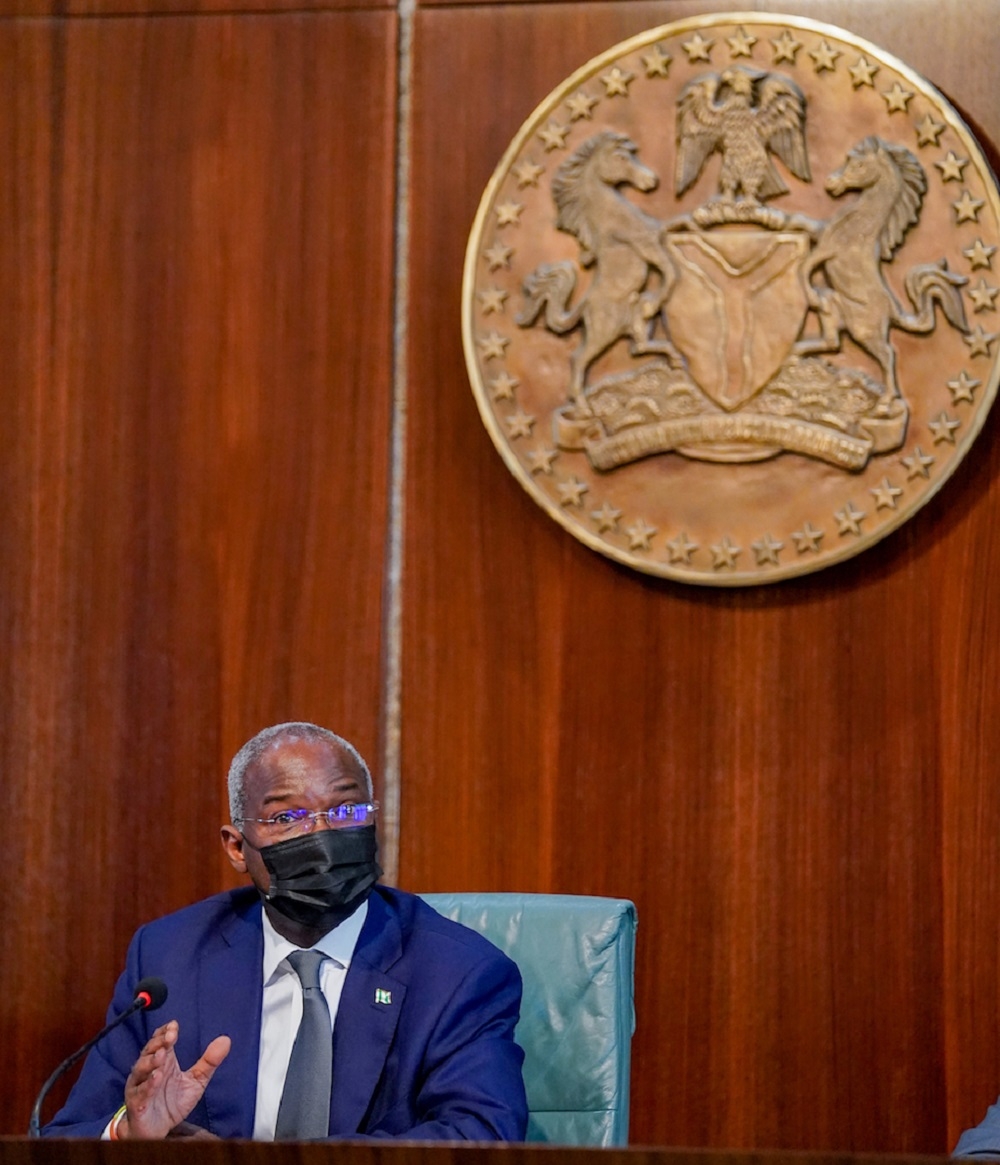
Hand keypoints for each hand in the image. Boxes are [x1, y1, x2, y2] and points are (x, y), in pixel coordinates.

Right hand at [119, 1020, 230, 1138]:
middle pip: (150, 1051)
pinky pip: (140, 1093)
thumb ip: (209, 1062)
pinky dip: (147, 1085)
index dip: (165, 1032)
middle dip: (159, 1042)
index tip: (174, 1026)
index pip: (161, 1041)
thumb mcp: (196, 1081)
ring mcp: (141, 1087)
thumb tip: (226, 1039)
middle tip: (171, 1036)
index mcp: (164, 1062)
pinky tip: (156, 1077)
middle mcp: (149, 1071)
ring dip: (151, 1061)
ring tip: (162, 1054)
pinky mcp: (137, 1104)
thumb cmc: (173, 1102)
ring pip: (141, 1070)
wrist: (159, 1131)